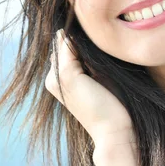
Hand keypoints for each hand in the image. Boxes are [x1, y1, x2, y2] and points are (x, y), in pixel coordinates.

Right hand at [45, 30, 133, 144]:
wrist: (112, 130)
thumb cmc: (110, 105)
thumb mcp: (96, 77)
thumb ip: (87, 59)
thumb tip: (84, 37)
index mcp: (57, 81)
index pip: (63, 50)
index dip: (77, 40)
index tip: (93, 35)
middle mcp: (52, 79)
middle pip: (62, 45)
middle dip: (77, 37)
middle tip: (95, 35)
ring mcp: (57, 77)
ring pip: (65, 43)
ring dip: (81, 38)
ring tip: (98, 39)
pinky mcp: (66, 75)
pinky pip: (69, 46)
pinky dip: (80, 40)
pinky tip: (96, 40)